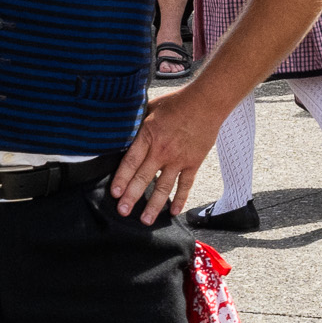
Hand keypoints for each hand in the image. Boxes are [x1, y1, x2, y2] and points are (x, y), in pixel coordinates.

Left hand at [109, 89, 217, 222]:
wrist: (206, 102)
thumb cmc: (178, 102)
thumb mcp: (150, 107)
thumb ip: (137, 122)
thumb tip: (122, 129)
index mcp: (148, 135)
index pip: (131, 162)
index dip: (121, 179)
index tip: (115, 193)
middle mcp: (162, 151)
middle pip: (143, 178)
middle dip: (132, 197)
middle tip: (123, 212)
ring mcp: (178, 159)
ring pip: (163, 187)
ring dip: (154, 205)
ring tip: (145, 220)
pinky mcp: (193, 162)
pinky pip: (185, 185)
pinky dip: (180, 199)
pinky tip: (174, 212)